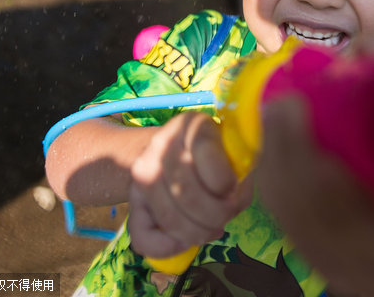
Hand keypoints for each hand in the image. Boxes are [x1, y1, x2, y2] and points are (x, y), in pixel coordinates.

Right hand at [128, 111, 251, 258]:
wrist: (175, 151)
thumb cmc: (217, 158)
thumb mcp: (234, 157)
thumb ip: (240, 177)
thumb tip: (228, 201)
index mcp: (193, 125)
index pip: (206, 153)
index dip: (226, 182)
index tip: (234, 189)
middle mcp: (161, 144)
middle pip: (188, 194)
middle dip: (216, 216)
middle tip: (226, 216)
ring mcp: (143, 170)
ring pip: (171, 218)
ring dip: (200, 233)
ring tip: (214, 228)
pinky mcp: (133, 199)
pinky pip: (145, 237)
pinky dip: (171, 247)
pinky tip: (186, 240)